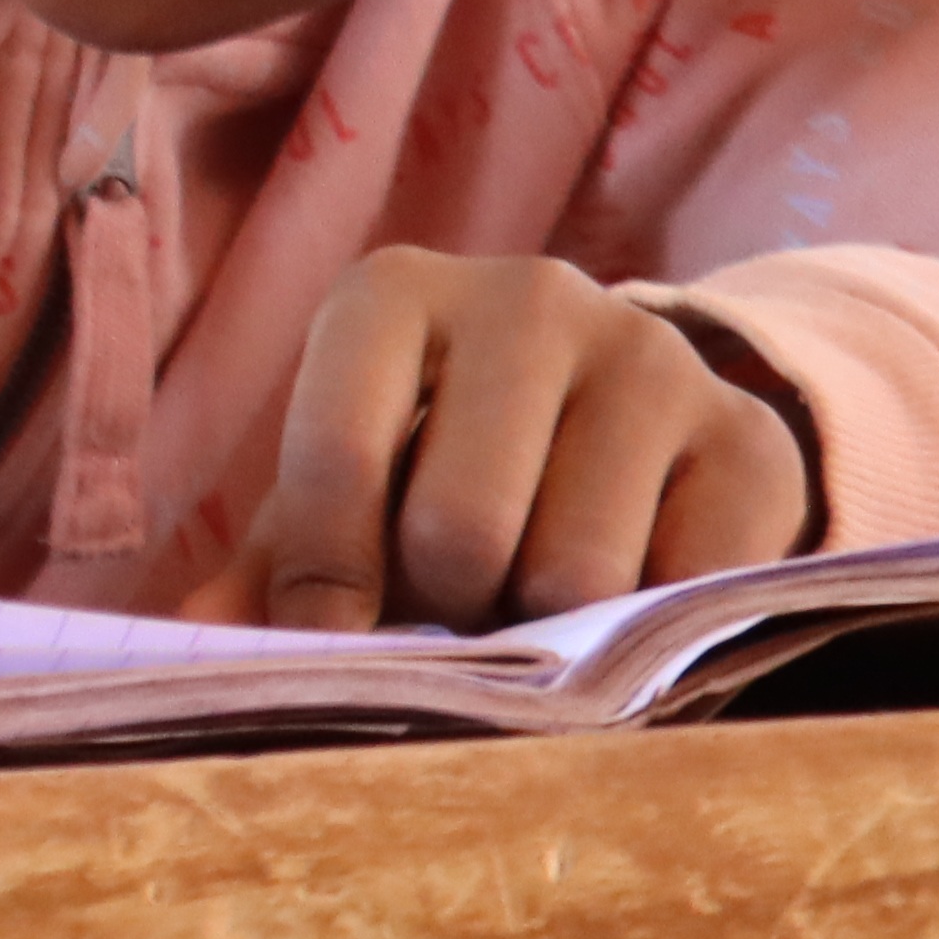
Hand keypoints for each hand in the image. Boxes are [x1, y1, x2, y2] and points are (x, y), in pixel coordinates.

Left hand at [232, 251, 810, 632]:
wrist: (618, 432)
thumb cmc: (434, 470)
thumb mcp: (337, 503)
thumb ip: (261, 572)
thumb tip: (186, 644)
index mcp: (391, 294)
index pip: (338, 458)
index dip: (326, 586)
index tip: (336, 637)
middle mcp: (527, 296)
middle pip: (462, 526)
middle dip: (447, 606)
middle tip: (457, 606)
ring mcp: (652, 359)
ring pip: (576, 571)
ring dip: (546, 628)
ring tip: (534, 598)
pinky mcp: (751, 439)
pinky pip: (685, 591)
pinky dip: (643, 634)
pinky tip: (624, 596)